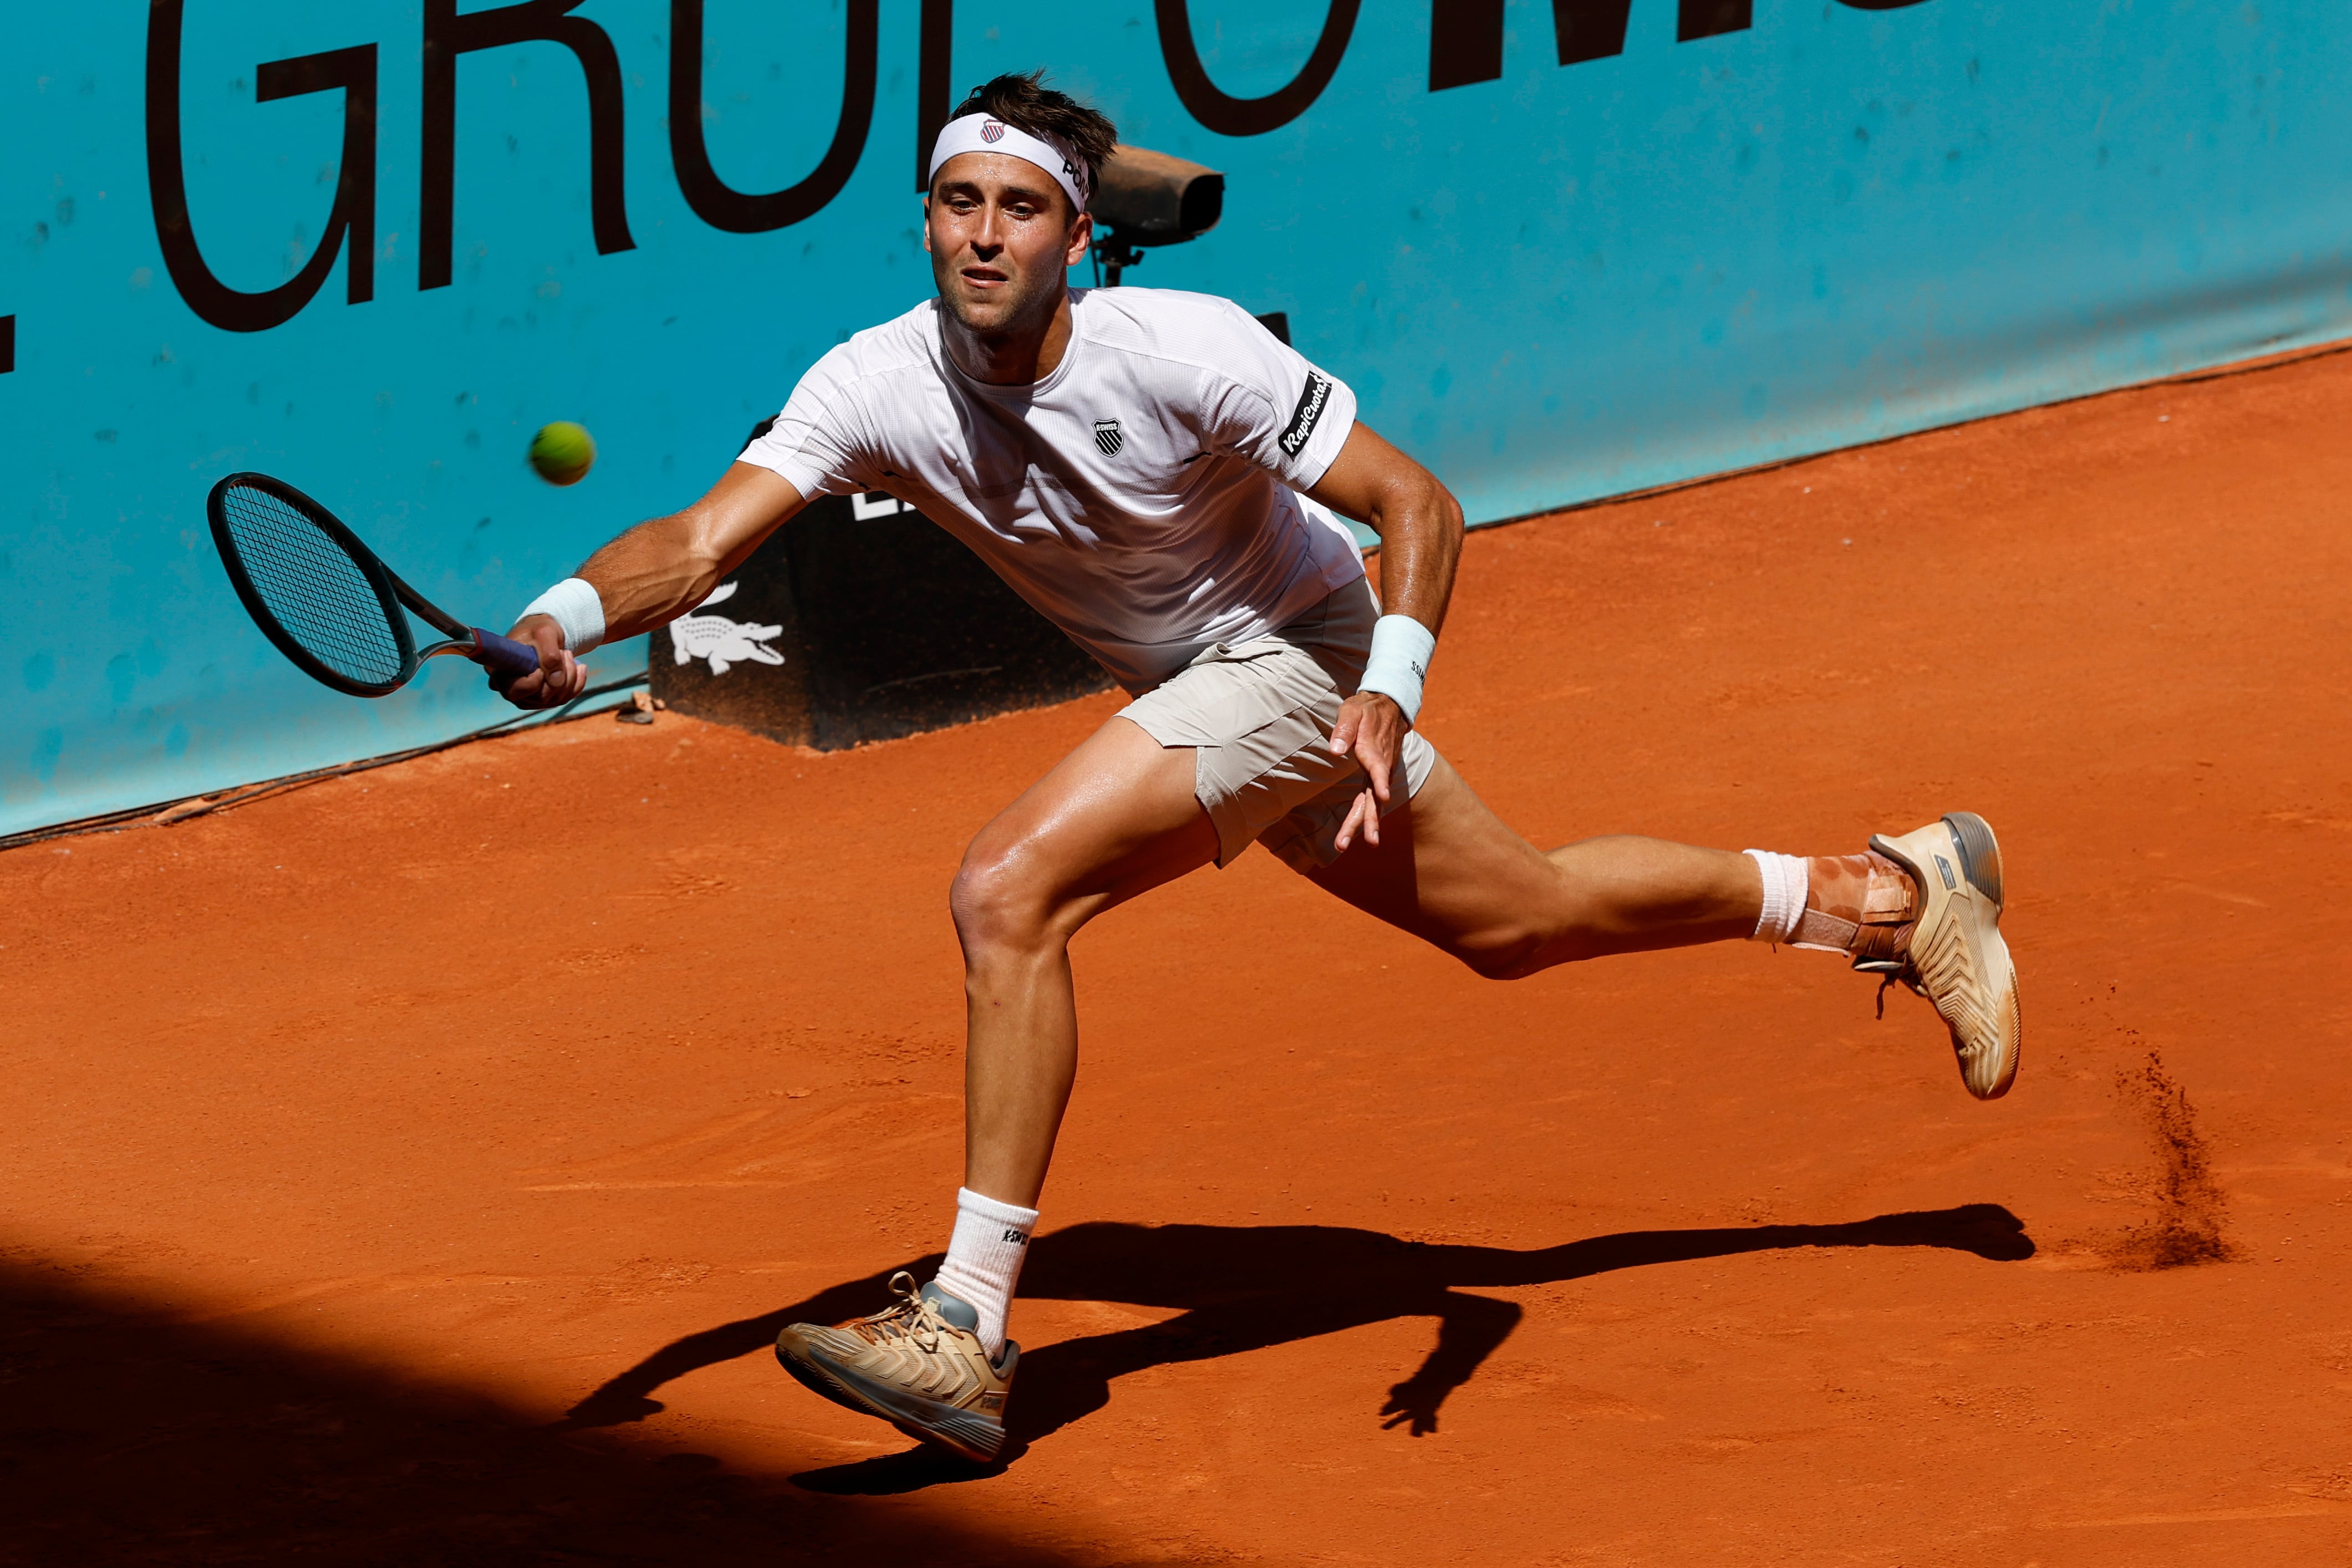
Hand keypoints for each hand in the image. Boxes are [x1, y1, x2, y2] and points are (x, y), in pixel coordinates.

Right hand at [493, 613, 586, 708]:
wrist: (544, 634)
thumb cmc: (538, 630)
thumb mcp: (544, 633)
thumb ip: (549, 655)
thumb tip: (556, 682)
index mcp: (500, 673)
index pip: (514, 691)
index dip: (532, 682)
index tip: (541, 667)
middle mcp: (511, 690)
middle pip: (540, 697)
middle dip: (560, 676)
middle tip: (564, 652)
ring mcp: (528, 697)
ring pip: (556, 699)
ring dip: (570, 676)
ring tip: (567, 655)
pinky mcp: (544, 699)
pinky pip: (565, 698)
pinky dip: (577, 682)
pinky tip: (579, 667)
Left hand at [1327, 690, 1408, 852]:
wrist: (1390, 708)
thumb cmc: (1367, 710)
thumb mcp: (1352, 711)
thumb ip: (1344, 729)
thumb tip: (1336, 751)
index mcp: (1374, 750)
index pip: (1379, 769)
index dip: (1380, 783)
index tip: (1383, 797)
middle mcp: (1381, 767)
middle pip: (1374, 797)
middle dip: (1367, 820)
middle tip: (1363, 842)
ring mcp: (1382, 775)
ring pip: (1373, 803)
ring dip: (1365, 825)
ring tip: (1353, 845)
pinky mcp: (1378, 778)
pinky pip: (1372, 801)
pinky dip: (1366, 817)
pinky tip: (1359, 834)